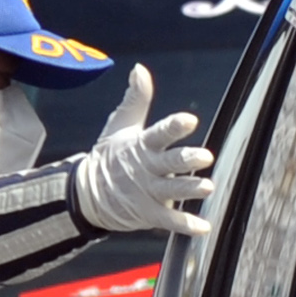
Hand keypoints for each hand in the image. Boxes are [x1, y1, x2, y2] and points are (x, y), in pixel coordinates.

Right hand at [71, 67, 213, 236]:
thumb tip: (140, 69)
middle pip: (168, 162)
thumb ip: (136, 98)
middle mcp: (146, 168)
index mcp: (141, 145)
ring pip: (171, 190)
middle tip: (205, 156)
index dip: (174, 127)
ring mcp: (147, 192)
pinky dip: (185, 225)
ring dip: (190, 189)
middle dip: (186, 160)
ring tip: (208, 187)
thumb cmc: (110, 156)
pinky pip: (168, 220)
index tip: (190, 121)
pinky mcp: (148, 213)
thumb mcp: (120, 125)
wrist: (87, 194)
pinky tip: (204, 227)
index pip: (159, 133)